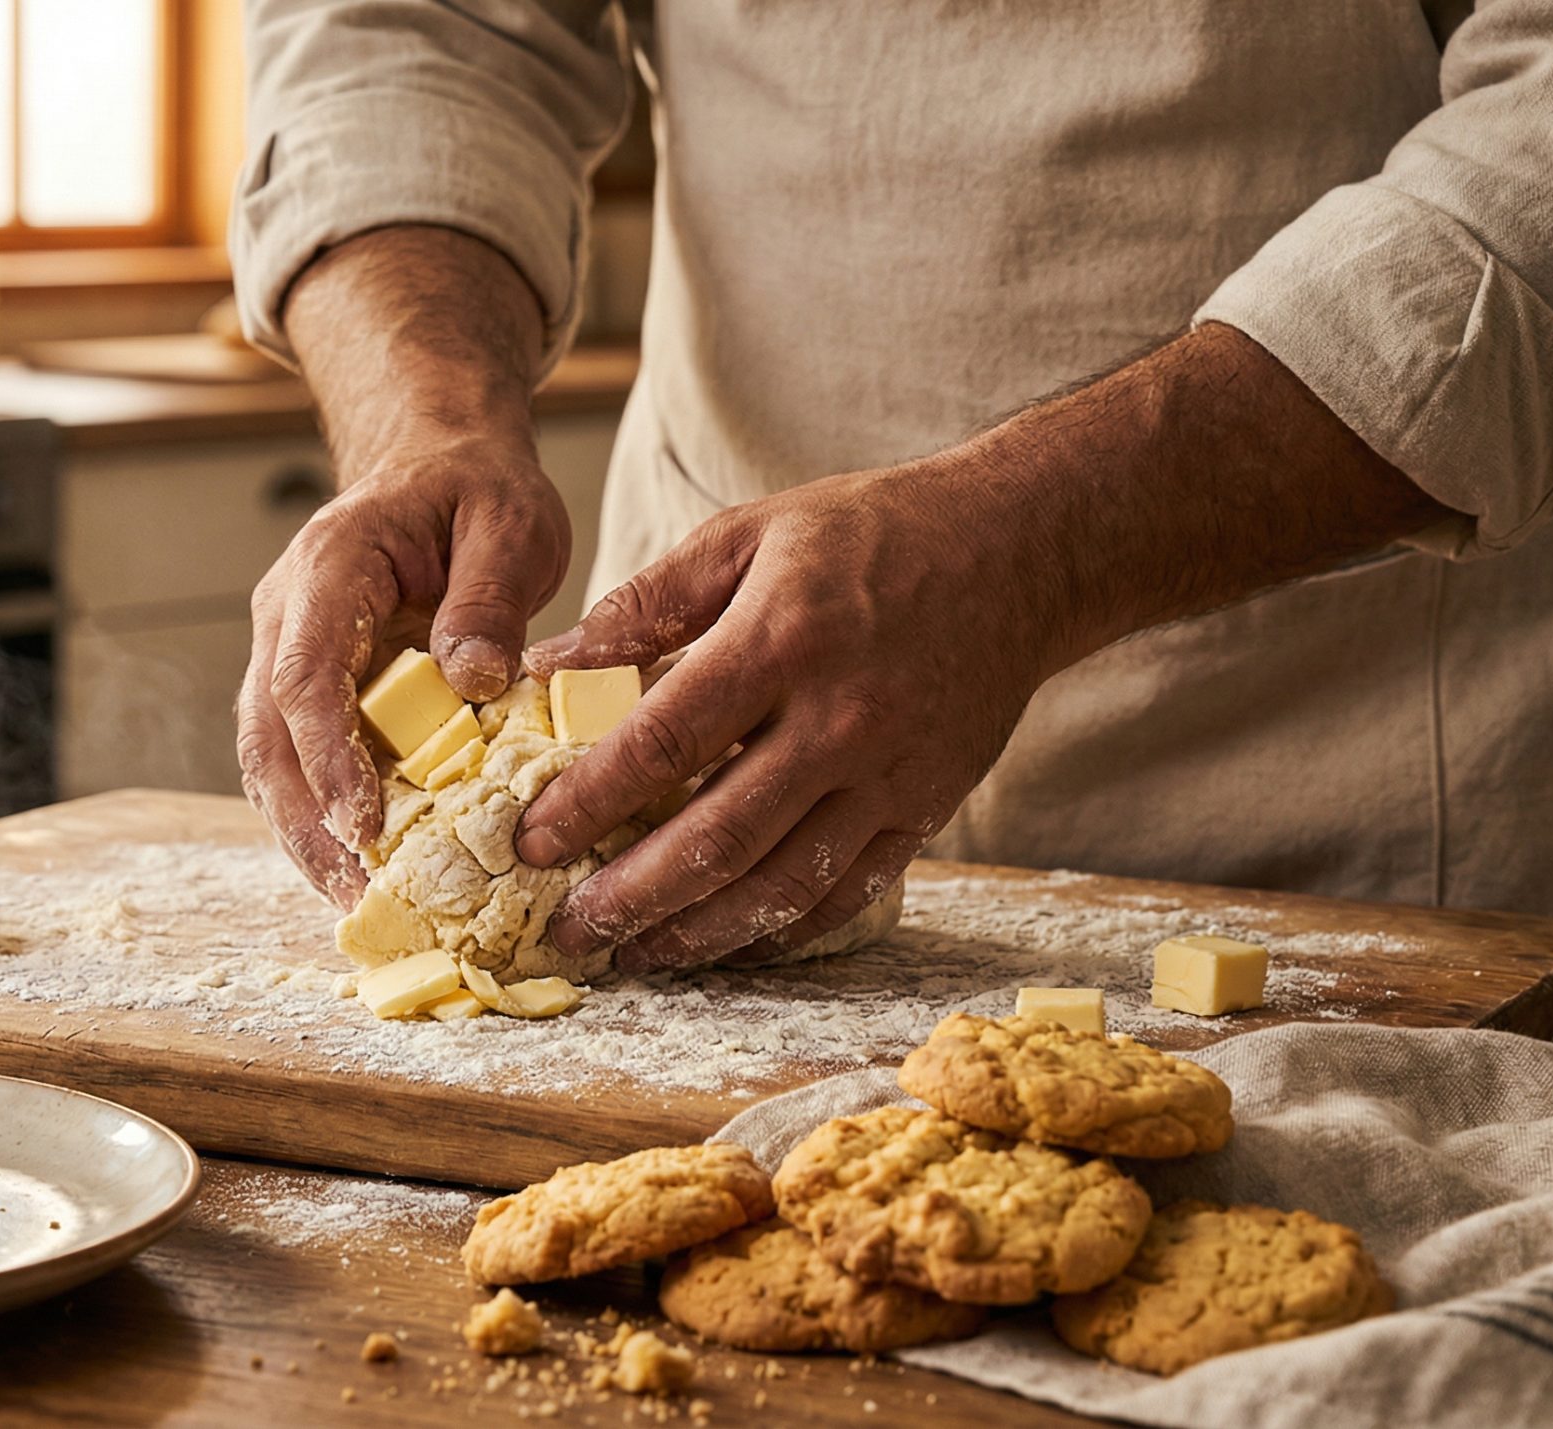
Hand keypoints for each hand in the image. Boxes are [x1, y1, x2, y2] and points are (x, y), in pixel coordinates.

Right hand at [238, 440, 569, 906]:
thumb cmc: (474, 489)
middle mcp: (288, 617)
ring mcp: (287, 654)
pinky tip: (366, 870)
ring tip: (361, 903)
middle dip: (305, 824)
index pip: (305, 675)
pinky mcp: (311, 689)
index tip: (361, 825)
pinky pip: (301, 764)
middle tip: (359, 895)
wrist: (436, 465)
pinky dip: (324, 821)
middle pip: (266, 736)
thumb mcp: (510, 522)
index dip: (327, 757)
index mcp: (328, 569)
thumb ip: (490, 597)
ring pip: (269, 761)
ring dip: (306, 837)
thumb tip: (474, 681)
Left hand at [514, 459, 1067, 972]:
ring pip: (781, 882)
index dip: (591, 801)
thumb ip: (647, 602)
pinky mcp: (926, 807)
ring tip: (635, 954)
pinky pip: (848, 891)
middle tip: (569, 929)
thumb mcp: (748, 533)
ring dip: (699, 930)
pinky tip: (728, 942)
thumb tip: (550, 665)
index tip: (532, 840)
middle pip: (718, 835)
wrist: (1021, 549)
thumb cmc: (870, 533)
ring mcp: (889, 774)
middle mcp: (838, 720)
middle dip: (632, 895)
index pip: (665, 741)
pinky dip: (783, 928)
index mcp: (782, 641)